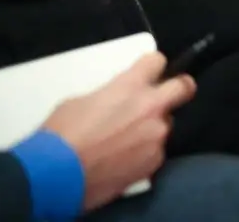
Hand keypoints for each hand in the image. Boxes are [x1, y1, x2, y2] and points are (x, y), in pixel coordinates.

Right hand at [41, 52, 194, 210]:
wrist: (54, 176)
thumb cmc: (60, 137)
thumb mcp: (80, 102)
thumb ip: (109, 96)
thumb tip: (116, 101)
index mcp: (130, 86)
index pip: (157, 61)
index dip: (152, 67)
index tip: (150, 72)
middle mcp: (151, 107)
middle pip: (184, 87)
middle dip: (176, 89)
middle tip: (162, 97)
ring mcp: (156, 135)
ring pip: (165, 125)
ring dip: (152, 128)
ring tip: (126, 142)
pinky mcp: (154, 161)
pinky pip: (155, 151)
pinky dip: (144, 153)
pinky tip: (123, 160)